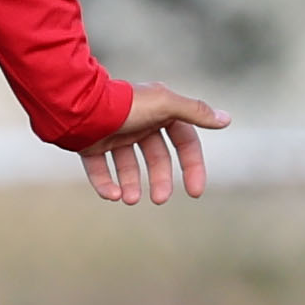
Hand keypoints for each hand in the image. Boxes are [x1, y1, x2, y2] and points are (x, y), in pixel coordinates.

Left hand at [81, 82, 228, 204]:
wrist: (78, 106)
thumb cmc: (124, 105)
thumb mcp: (165, 105)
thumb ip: (195, 112)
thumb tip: (226, 119)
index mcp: (158, 111)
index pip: (184, 141)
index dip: (192, 165)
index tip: (195, 192)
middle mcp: (136, 122)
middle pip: (156, 157)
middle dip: (160, 180)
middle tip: (158, 199)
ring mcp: (112, 134)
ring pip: (127, 166)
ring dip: (131, 185)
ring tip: (129, 200)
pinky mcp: (89, 144)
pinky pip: (100, 169)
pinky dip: (106, 184)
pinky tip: (111, 195)